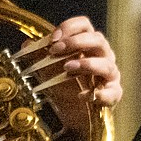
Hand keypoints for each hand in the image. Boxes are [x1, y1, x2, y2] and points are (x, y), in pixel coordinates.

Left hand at [27, 15, 121, 139]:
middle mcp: (102, 56)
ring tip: (67, 68)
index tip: (53, 38)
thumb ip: (39, 55)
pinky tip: (82, 96)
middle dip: (75, 42)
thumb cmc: (64, 86)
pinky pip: (112, 92)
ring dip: (86, 64)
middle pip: (98, 39)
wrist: (73, 115)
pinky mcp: (113, 94)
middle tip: (55, 51)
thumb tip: (27, 43)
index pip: (84, 26)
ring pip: (106, 64)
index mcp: (87, 45)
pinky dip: (98, 94)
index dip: (70, 27)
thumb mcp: (48, 69)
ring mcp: (110, 75)